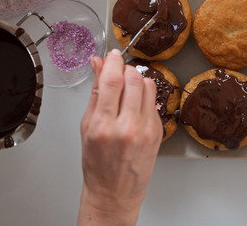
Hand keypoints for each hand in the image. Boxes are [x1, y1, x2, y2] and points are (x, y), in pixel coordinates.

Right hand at [78, 50, 162, 225]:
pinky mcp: (158, 131)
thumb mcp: (87, 126)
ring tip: (126, 89)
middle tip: (118, 71)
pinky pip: (154, 100)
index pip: (111, 80)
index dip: (112, 61)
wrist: (115, 191)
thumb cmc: (97, 163)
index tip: (111, 55)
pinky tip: (134, 105)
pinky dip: (144, 95)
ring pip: (148, 85)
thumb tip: (98, 64)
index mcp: (103, 126)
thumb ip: (95, 92)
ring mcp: (146, 130)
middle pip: (133, 78)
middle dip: (125, 69)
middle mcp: (127, 127)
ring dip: (137, 79)